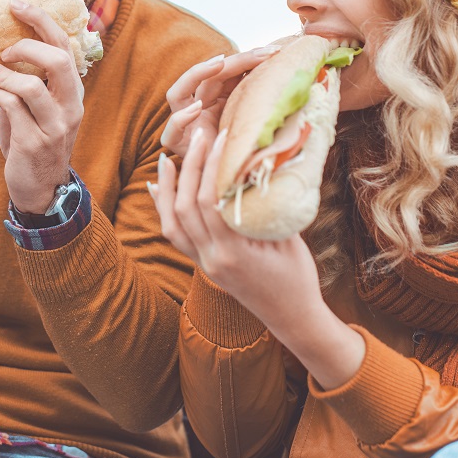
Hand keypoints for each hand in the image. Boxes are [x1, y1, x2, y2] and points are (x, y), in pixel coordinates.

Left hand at [0, 0, 83, 213]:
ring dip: (3, 74)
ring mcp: (54, 126)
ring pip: (31, 86)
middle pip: (56, 61)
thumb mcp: (38, 108)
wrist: (40, 188)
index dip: (42, 21)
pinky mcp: (33, 142)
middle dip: (25, 47)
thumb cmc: (33, 140)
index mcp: (73, 92)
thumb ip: (28, 80)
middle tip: (3, 51)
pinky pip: (12, 108)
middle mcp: (70, 107)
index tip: (18, 4)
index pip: (65, 46)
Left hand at [151, 127, 364, 388]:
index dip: (211, 166)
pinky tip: (159, 191)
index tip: (220, 138)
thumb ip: (268, 206)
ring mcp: (204, 265)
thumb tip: (262, 164)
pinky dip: (164, 211)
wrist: (293, 319)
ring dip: (167, 190)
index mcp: (232, 253)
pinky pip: (175, 237)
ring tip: (167, 159)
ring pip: (171, 224)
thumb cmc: (298, 278)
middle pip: (185, 208)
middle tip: (198, 138)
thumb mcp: (288, 238)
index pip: (210, 201)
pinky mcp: (203, 267)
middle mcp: (211, 260)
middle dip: (189, 169)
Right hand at [160, 47, 279, 157]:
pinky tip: (196, 109)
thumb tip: (289, 78)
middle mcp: (198, 106)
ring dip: (197, 73)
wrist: (230, 187)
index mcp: (217, 99)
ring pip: (178, 92)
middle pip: (208, 76)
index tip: (274, 52)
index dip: (249, 59)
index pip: (227, 71)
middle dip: (235, 61)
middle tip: (261, 54)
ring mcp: (185, 123)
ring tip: (219, 64)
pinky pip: (172, 129)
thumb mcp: (257, 125)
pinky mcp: (176, 144)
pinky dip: (182, 118)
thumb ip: (262, 105)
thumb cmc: (245, 156)